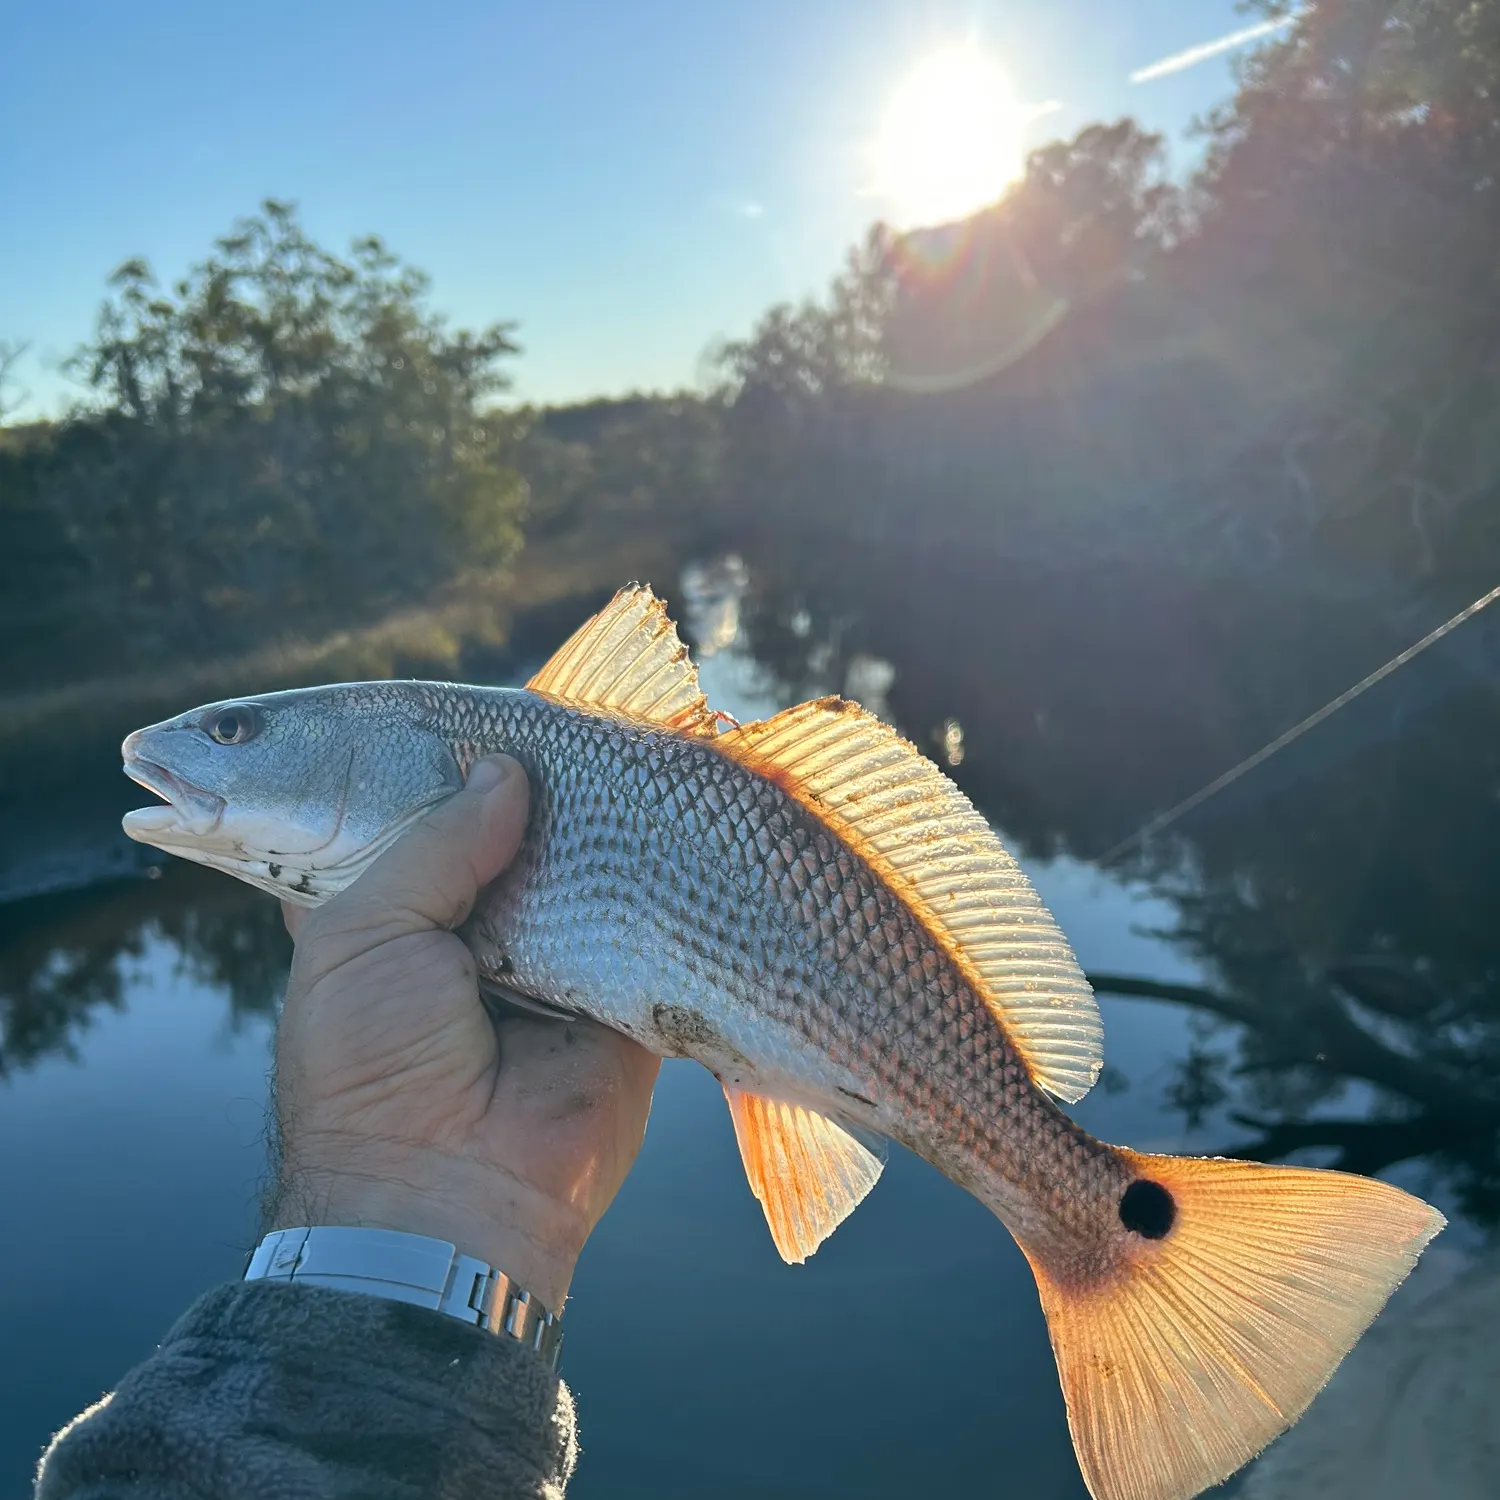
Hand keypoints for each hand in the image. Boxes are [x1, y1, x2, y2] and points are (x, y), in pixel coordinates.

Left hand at [269, 755, 660, 1311]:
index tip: (486, 706)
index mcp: (392, 914)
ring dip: (603, 823)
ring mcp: (552, 958)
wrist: (449, 1203)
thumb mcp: (362, 934)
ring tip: (633, 745)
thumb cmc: (375, 1068)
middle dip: (542, 785)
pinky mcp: (622, 990)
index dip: (447, 764)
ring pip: (582, 867)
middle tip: (577, 717)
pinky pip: (646, 921)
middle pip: (512, 832)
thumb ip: (434, 841)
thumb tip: (507, 769)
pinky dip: (658, 878)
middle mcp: (474, 928)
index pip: (421, 817)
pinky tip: (674, 813)